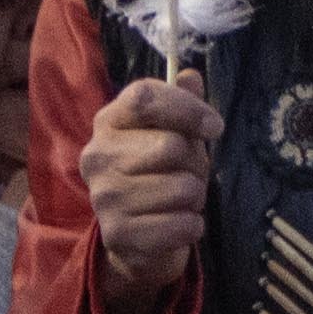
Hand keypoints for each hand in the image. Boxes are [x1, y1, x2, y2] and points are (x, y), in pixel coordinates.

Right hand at [83, 78, 217, 299]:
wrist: (137, 237)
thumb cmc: (159, 174)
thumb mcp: (172, 134)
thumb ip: (181, 104)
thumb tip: (190, 76)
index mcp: (109, 122)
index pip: (145, 97)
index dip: (187, 109)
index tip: (214, 127)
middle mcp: (98, 156)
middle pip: (172, 146)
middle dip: (197, 164)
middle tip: (188, 175)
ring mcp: (104, 196)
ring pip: (182, 188)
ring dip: (195, 198)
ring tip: (179, 202)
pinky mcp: (117, 233)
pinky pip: (182, 225)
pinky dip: (192, 227)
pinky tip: (177, 226)